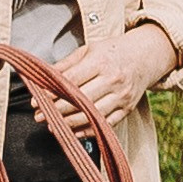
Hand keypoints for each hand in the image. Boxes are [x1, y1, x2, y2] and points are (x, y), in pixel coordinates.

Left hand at [48, 25, 177, 128]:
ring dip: (69, 123)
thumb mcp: (89, 49)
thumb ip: (66, 64)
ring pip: (92, 115)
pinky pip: (105, 124)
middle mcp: (113, 80)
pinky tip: (72, 131)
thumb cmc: (113, 52)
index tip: (37, 99)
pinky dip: (88, 131)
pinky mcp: (127, 109)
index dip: (52, 92)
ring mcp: (122, 96)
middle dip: (56, 110)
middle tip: (40, 115)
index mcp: (101, 61)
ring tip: (52, 125)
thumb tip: (43, 77)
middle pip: (80, 100)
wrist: (145, 56)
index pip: (72, 80)